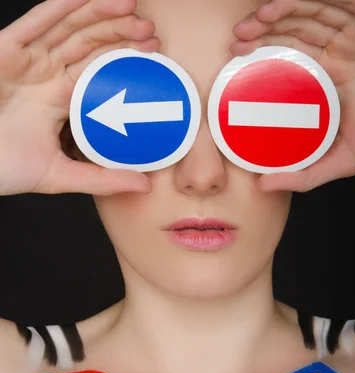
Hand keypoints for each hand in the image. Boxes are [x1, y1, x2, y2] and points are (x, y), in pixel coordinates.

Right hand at [0, 0, 159, 196]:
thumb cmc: (6, 168)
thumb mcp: (61, 175)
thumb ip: (102, 179)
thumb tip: (144, 186)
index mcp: (60, 98)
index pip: (98, 71)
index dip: (124, 60)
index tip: (153, 55)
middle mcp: (47, 74)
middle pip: (88, 44)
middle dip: (119, 34)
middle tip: (149, 31)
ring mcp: (28, 60)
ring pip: (68, 28)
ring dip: (98, 14)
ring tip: (130, 8)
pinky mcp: (6, 50)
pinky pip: (36, 22)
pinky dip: (60, 7)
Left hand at [232, 0, 354, 191]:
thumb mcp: (338, 161)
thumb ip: (302, 174)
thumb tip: (263, 186)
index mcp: (330, 77)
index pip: (291, 54)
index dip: (263, 49)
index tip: (236, 55)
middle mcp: (343, 52)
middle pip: (299, 28)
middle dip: (266, 28)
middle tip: (238, 37)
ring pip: (320, 10)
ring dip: (287, 8)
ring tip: (259, 18)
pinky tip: (294, 1)